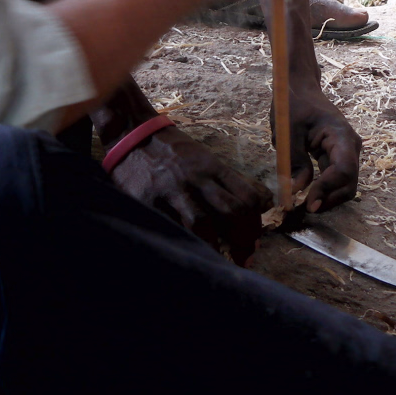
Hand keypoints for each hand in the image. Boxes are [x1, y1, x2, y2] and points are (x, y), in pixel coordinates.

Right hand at [108, 127, 268, 263]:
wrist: (131, 134)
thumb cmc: (172, 150)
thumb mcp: (202, 157)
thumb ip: (227, 180)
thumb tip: (264, 202)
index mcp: (211, 166)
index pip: (246, 196)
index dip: (255, 222)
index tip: (255, 239)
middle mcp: (195, 177)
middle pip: (230, 211)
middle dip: (242, 238)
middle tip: (245, 256)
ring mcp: (171, 189)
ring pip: (202, 223)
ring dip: (215, 247)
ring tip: (220, 261)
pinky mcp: (147, 201)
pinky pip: (169, 227)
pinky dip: (183, 243)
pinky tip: (190, 254)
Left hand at [286, 81, 361, 212]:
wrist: (301, 88)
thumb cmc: (294, 104)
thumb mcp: (288, 131)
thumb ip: (294, 160)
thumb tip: (297, 191)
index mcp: (341, 135)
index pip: (344, 170)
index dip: (328, 190)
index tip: (307, 203)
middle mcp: (350, 147)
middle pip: (349, 183)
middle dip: (330, 199)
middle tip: (304, 209)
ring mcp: (347, 153)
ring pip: (346, 185)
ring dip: (328, 198)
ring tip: (304, 204)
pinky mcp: (338, 158)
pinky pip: (337, 180)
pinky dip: (326, 191)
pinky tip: (308, 195)